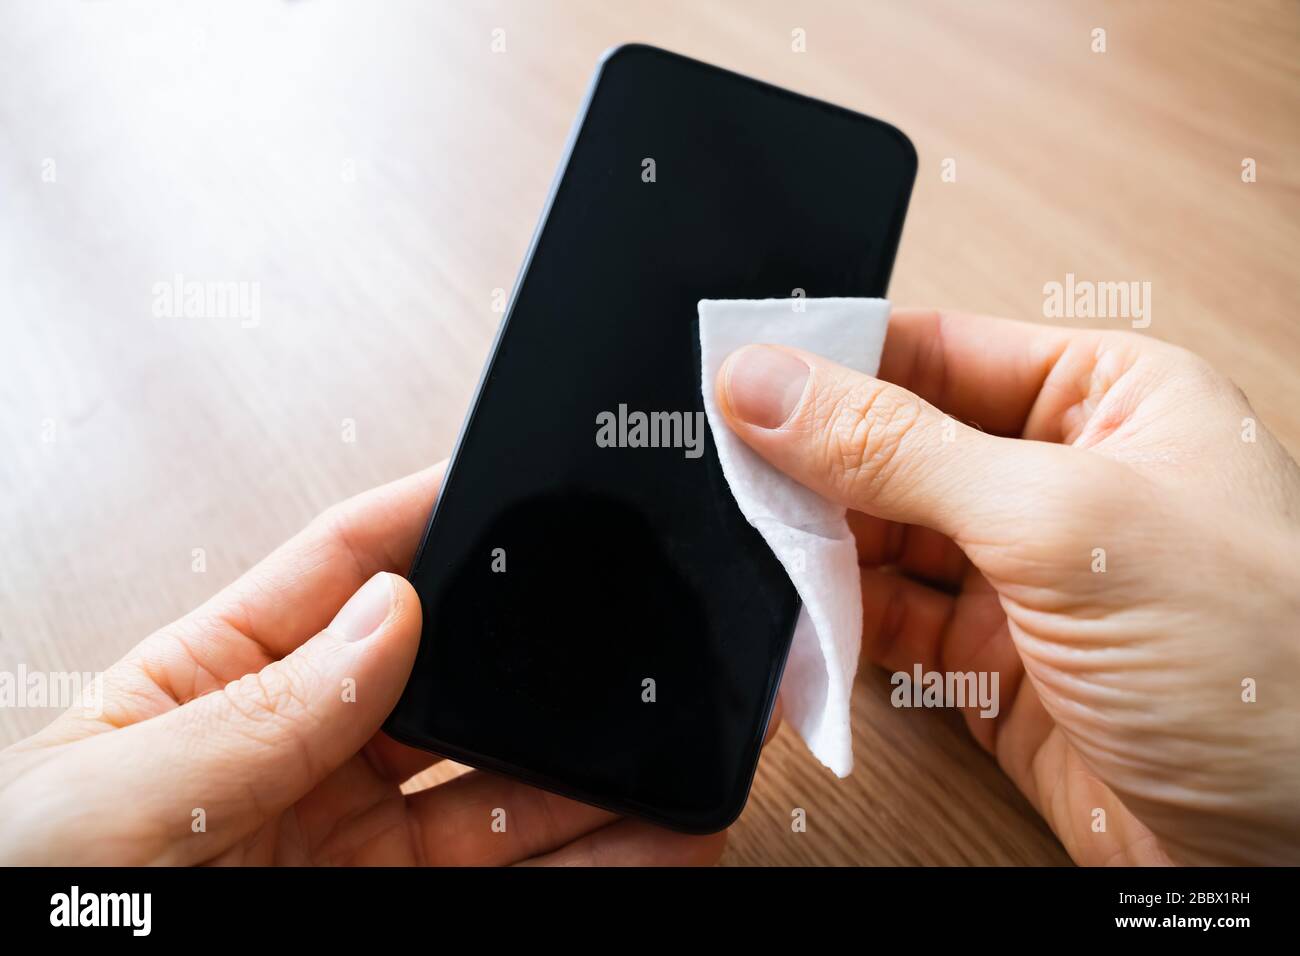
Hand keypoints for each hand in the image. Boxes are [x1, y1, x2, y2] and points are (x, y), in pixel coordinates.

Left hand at [0, 463, 736, 864]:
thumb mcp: (115, 795)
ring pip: (498, 787)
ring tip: (667, 758)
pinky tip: (640, 838)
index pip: (342, 572)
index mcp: (215, 685)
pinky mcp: (392, 908)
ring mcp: (349, 838)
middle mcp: (298, 754)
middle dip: (542, 660)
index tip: (513, 484)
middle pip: (449, 679)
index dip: (430, 519)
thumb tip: (387, 616)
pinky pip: (502, 872)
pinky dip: (586, 855)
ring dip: (590, 771)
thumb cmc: (22, 892)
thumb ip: (256, 711)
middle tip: (626, 640)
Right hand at [716, 309, 1299, 865]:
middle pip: (897, 444)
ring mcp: (1023, 578)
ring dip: (819, 547)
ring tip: (760, 546)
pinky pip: (886, 623)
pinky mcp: (991, 666)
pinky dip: (836, 623)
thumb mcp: (1061, 519)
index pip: (936, 350)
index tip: (739, 370)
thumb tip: (771, 387)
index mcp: (1106, 400)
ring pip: (882, 538)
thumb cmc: (1264, 665)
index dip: (835, 357)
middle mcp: (1060, 481)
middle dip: (817, 460)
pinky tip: (802, 616)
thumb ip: (900, 449)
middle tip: (733, 468)